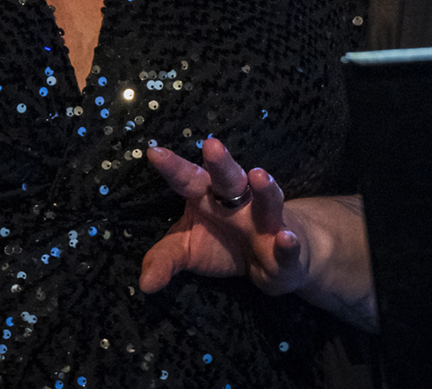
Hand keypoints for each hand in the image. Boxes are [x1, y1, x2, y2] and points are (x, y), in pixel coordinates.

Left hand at [140, 139, 377, 328]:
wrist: (272, 260)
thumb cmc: (220, 244)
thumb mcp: (186, 251)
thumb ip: (164, 260)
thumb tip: (144, 284)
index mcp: (207, 195)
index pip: (187, 179)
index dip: (172, 167)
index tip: (153, 152)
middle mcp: (237, 201)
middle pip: (228, 178)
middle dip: (221, 163)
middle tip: (211, 146)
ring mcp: (265, 221)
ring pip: (266, 200)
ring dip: (264, 189)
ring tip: (258, 176)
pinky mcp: (286, 247)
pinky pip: (287, 244)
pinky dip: (288, 242)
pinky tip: (286, 238)